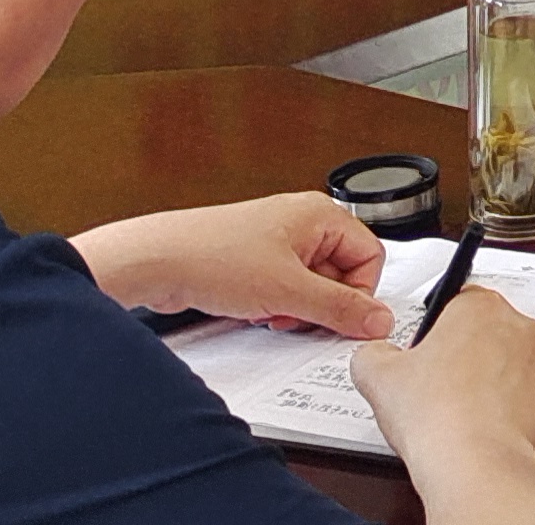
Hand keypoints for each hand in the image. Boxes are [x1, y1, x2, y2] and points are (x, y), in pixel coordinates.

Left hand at [71, 193, 391, 336]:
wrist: (156, 261)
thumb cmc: (212, 256)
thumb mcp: (288, 290)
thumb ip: (340, 308)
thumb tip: (378, 319)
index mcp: (320, 214)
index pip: (369, 256)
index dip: (360, 294)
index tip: (344, 319)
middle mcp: (301, 223)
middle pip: (341, 273)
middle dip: (323, 304)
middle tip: (300, 316)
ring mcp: (277, 242)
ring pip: (312, 286)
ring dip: (297, 309)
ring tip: (272, 311)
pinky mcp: (255, 262)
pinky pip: (285, 290)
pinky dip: (276, 306)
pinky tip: (256, 310)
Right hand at [346, 285, 534, 510]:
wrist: (475, 465)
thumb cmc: (437, 417)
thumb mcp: (377, 375)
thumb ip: (372, 353)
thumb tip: (374, 355)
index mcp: (480, 306)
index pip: (457, 300)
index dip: (435, 329)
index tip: (424, 353)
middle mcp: (519, 327)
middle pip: (486, 330)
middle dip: (464, 353)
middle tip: (436, 384)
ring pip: (510, 362)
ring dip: (489, 379)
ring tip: (458, 409)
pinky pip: (527, 395)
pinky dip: (509, 407)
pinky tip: (481, 425)